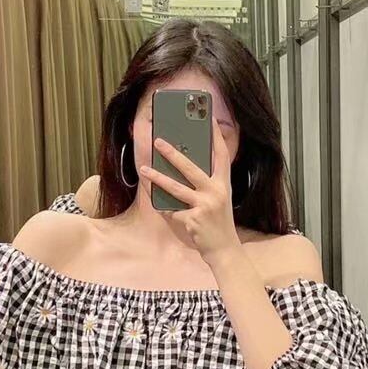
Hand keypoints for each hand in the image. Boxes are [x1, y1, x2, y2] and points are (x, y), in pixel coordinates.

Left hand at [140, 117, 242, 263]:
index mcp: (223, 184)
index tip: (210, 119)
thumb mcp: (217, 200)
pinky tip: (158, 206)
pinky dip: (165, 209)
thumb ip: (205, 185)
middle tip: (158, 141)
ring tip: (144, 170)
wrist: (224, 249)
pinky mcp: (193, 219)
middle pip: (191, 167)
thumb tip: (181, 167)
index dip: (217, 136)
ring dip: (157, 178)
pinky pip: (172, 210)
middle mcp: (216, 192)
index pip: (222, 155)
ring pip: (176, 188)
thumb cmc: (218, 222)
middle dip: (172, 153)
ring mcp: (204, 205)